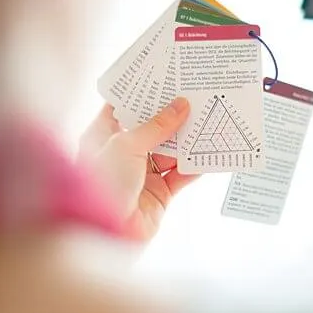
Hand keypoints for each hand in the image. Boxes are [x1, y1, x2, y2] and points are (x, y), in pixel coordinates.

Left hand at [79, 98, 198, 241]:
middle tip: (193, 94)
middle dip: (171, 115)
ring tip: (208, 117)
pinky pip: (181, 175)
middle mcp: (121, 154)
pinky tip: (210, 150)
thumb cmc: (103, 183)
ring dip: (187, 138)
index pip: (121, 108)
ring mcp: (141, 175)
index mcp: (102, 136)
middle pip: (151, 128)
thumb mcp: (127, 144)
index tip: (161, 77)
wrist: (104, 234)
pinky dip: (195, 165)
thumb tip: (181, 105)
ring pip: (169, 151)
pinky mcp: (159, 195)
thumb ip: (157, 125)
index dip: (140, 93)